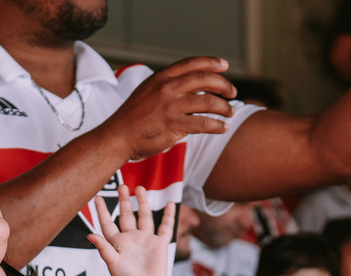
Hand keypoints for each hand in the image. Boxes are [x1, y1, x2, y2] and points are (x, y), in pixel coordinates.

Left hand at [89, 185, 174, 275]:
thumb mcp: (112, 262)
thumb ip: (103, 247)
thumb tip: (90, 235)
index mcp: (117, 243)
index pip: (108, 223)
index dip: (103, 211)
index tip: (97, 198)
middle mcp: (131, 239)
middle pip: (127, 215)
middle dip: (124, 201)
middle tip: (122, 187)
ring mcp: (146, 240)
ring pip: (145, 217)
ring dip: (143, 203)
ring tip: (140, 189)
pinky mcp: (160, 244)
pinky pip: (165, 227)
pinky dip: (169, 216)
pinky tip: (170, 204)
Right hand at [101, 56, 235, 161]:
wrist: (117, 137)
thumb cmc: (133, 118)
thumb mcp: (147, 93)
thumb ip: (168, 88)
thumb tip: (194, 90)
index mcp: (161, 78)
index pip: (191, 64)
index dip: (211, 62)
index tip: (224, 66)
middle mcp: (167, 88)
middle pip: (204, 79)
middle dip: (223, 85)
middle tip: (233, 92)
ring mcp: (170, 107)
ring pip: (208, 102)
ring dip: (224, 107)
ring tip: (230, 113)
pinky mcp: (173, 126)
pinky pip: (203, 124)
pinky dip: (217, 126)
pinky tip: (222, 128)